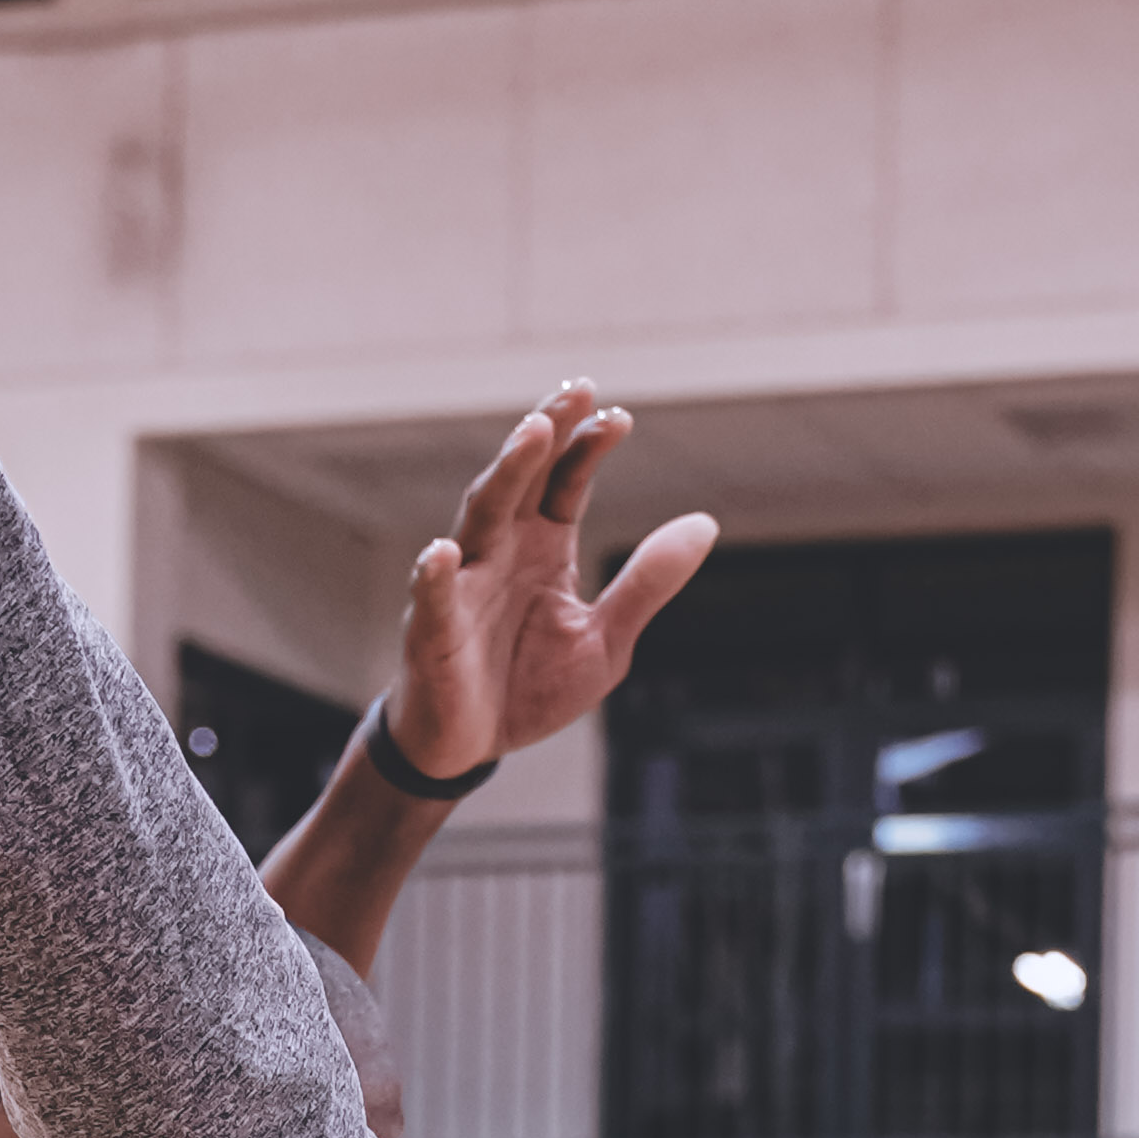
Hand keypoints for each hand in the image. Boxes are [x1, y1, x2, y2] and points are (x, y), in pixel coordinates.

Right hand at [383, 381, 718, 780]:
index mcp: (544, 546)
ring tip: (531, 435)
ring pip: (481, 516)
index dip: (590, 447)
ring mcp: (463, 585)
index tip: (621, 417)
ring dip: (505, 474)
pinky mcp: (433, 631)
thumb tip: (705, 523)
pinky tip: (444, 553)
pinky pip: (433, 598)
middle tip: (575, 392)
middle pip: (522, 479)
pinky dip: (436, 575)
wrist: (470, 746)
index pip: (566, 481)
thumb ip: (648, 582)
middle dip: (548, 432)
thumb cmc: (530, 685)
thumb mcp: (606, 638)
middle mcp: (502, 551)